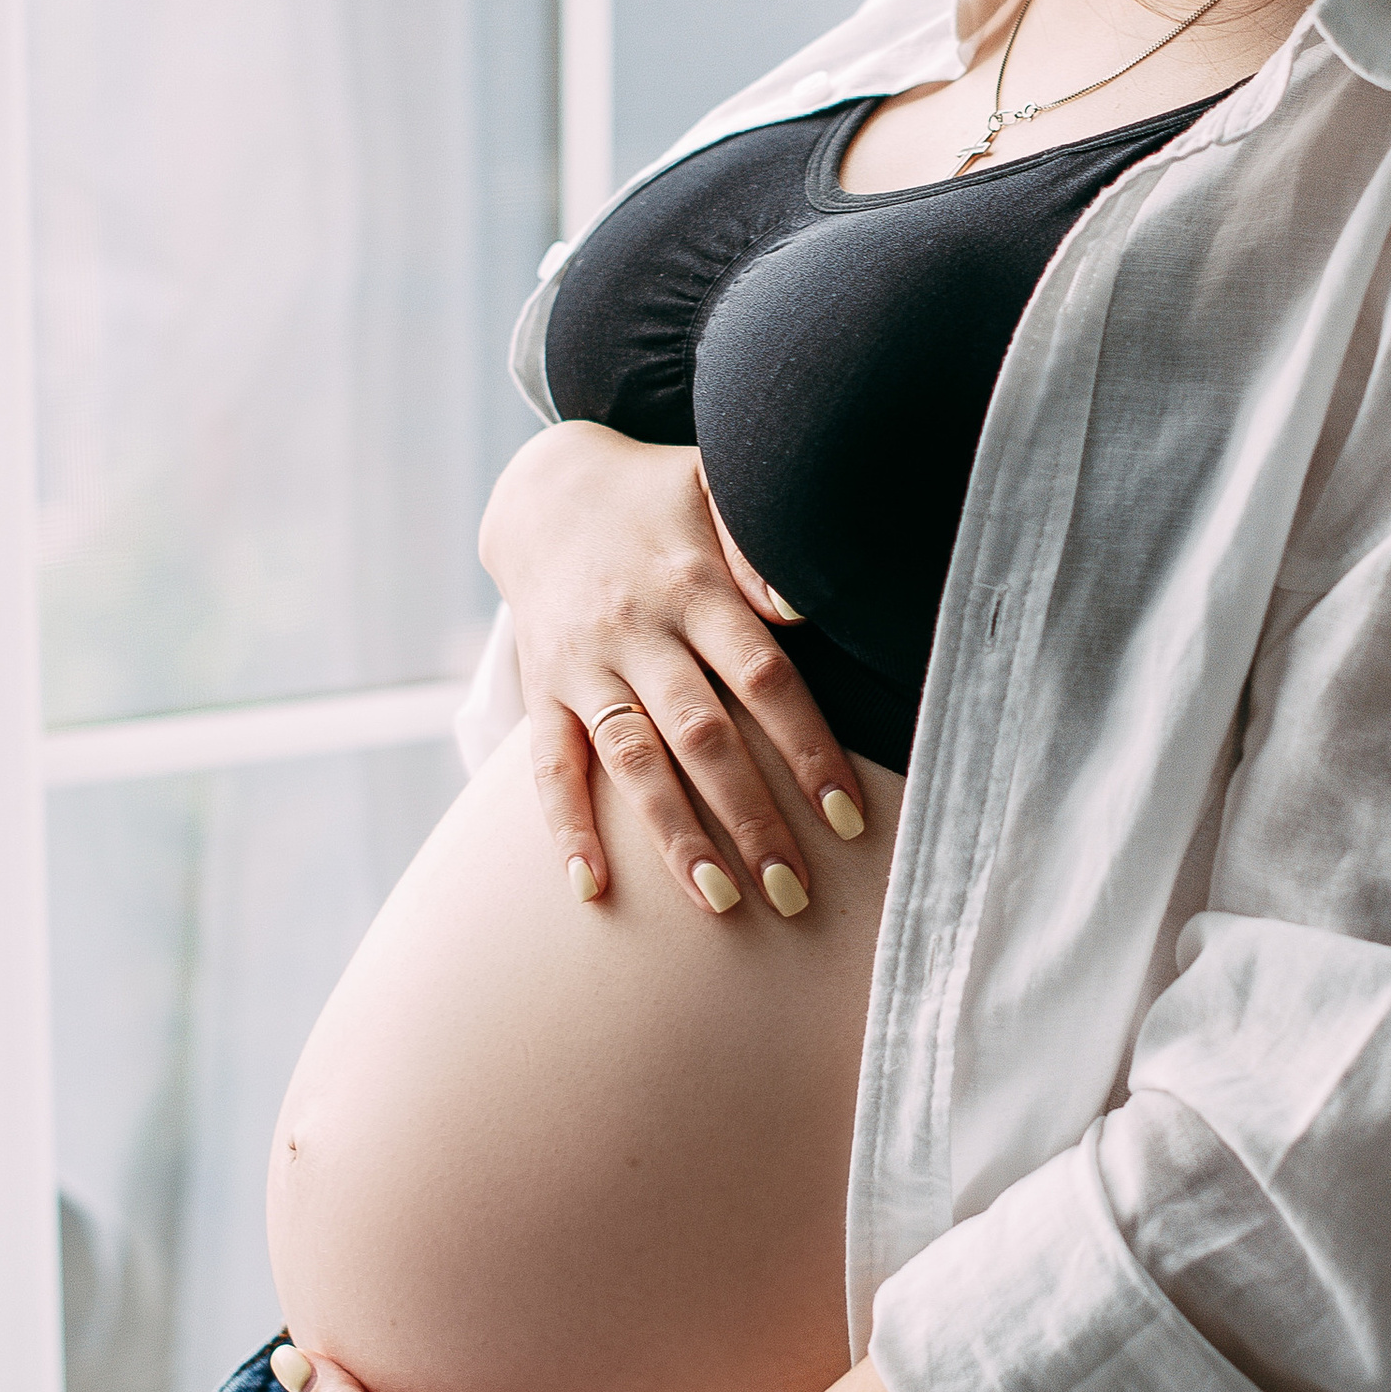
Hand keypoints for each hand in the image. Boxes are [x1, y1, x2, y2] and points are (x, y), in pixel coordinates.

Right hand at [477, 421, 869, 919]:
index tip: (848, 818)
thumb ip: (761, 545)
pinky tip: (590, 890)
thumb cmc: (661, 501)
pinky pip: (549, 766)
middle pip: (702, 736)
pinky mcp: (542, 690)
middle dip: (751, 818)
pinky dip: (567, 829)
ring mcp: (584, 665)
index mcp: (695, 586)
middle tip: (795, 893)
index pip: (763, 679)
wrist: (544, 491)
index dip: (806, 749)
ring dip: (675, 836)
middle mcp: (638, 631)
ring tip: (719, 902)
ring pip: (632, 761)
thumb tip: (804, 603)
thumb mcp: (714, 488)